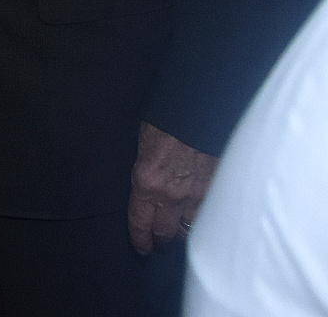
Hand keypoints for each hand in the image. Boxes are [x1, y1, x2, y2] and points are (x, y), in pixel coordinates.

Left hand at [127, 121, 218, 252]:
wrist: (196, 110)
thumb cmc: (165, 122)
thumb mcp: (142, 147)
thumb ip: (145, 173)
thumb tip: (147, 186)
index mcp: (147, 183)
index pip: (141, 223)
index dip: (140, 240)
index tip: (141, 248)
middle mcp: (172, 195)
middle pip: (167, 233)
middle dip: (163, 241)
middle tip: (161, 243)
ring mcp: (198, 194)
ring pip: (192, 228)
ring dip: (186, 232)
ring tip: (183, 233)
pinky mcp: (218, 189)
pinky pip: (212, 214)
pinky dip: (208, 218)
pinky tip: (205, 219)